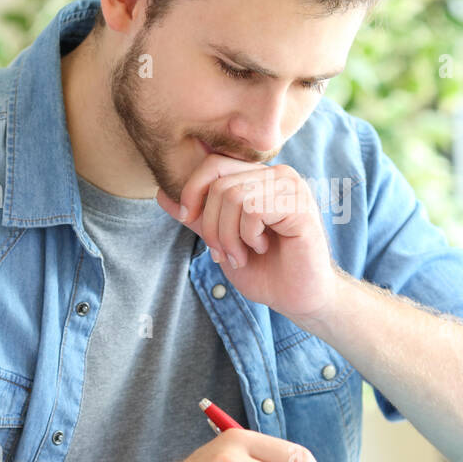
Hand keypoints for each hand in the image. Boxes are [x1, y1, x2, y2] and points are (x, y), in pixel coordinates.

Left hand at [155, 150, 338, 323]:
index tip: (187, 218)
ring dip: (229, 236)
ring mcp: (291, 186)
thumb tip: (162, 194)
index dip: (192, 190)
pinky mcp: (300, 205)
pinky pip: (253, 209)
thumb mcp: (222, 240)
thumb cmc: (264, 270)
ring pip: (233, 196)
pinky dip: (248, 236)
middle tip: (225, 254)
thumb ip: (198, 216)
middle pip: (219, 184)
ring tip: (243, 255)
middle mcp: (276, 175)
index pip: (213, 164)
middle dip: (211, 226)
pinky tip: (262, 248)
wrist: (297, 297)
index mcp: (258, 178)